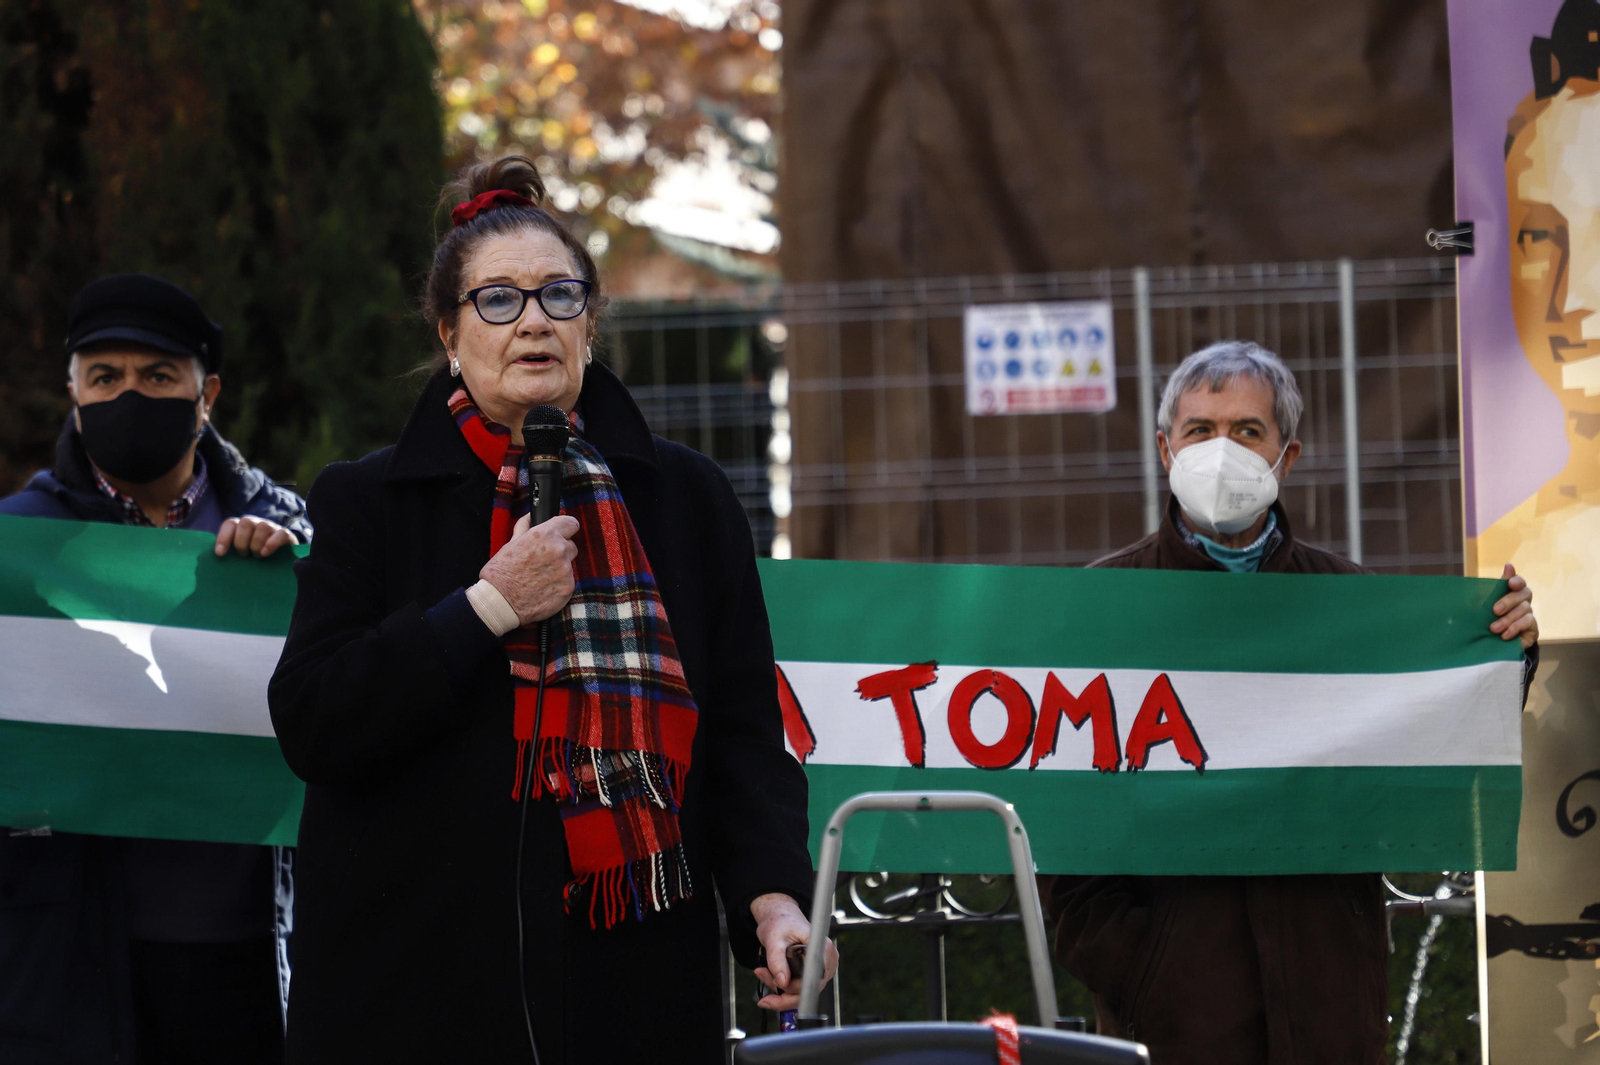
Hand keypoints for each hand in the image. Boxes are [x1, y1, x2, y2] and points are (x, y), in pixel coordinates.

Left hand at [214, 516, 296, 557]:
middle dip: (241, 541)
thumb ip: (230, 552)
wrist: (282, 560)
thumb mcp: (242, 554)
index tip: (220, 554)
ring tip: (257, 557)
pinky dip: (271, 544)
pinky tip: (265, 554)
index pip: (230, 523)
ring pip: (263, 526)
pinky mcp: (286, 535)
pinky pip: (280, 534)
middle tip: (243, 555)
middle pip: (246, 522)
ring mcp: (272, 527)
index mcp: (242, 527)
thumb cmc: (255, 558)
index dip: (223, 537)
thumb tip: (217, 556)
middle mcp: (256, 523)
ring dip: (256, 544)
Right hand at [479, 514, 578, 625]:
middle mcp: (558, 550)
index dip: (566, 528)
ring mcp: (565, 570)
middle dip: (560, 551)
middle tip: (543, 561)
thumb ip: (525, 526)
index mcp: (544, 535)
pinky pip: (568, 582)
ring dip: (558, 569)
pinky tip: (542, 588)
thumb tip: (530, 516)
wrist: (500, 602)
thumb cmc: (501, 573)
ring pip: (568, 565)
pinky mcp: (568, 588)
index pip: (571, 523)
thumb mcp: (510, 543)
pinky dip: (558, 585)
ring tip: (539, 577)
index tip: (562, 533)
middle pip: (571, 546)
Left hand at [751, 892, 837, 1012]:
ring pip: (802, 994)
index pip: (811, 979)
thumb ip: (777, 961)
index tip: (774, 988)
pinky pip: (800, 990)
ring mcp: (822, 969)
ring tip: (763, 973)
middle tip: (762, 974)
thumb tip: (782, 982)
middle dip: (781, 990)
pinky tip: (770, 977)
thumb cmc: (780, 922)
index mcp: (822, 948)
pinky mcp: (815, 974)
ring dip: (779, 990)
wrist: (781, 916)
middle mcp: (827, 961)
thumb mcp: (774, 939)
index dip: (792, 988)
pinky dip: (783, 989)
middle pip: (807, 990)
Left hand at [1491, 563, 1537, 650]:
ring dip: (1508, 619)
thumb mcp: (1486, 605)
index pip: (1519, 582)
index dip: (1517, 581)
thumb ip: (1495, 588)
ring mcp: (1529, 614)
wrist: (1491, 644)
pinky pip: (1528, 623)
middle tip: (1495, 610)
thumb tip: (1509, 565)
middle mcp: (1523, 601)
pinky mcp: (1533, 628)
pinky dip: (1515, 628)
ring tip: (1494, 628)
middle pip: (1524, 593)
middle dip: (1508, 601)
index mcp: (1512, 592)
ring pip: (1524, 609)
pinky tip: (1505, 635)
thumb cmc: (1488, 620)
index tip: (1510, 583)